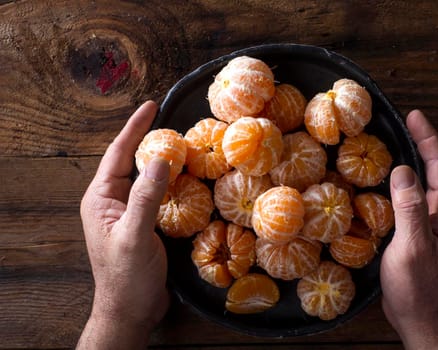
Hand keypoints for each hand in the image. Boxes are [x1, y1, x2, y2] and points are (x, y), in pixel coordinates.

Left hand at [77, 101, 169, 348]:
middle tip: (174, 125)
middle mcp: (112, 201)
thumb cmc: (126, 277)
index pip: (117, 153)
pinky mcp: (143, 224)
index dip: (135, 128)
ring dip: (163, 162)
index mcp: (101, 198)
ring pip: (146, 178)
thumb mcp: (134, 235)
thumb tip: (160, 159)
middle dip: (150, 141)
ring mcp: (128, 212)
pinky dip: (172, 183)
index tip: (151, 106)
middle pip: (131, 161)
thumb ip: (146, 197)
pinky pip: (157, 195)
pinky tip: (186, 179)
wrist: (130, 310)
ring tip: (184, 146)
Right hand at [380, 110, 437, 348]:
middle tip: (402, 123)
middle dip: (421, 144)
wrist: (423, 319)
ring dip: (412, 162)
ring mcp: (437, 223)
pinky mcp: (423, 232)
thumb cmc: (419, 287)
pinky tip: (387, 181)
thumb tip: (403, 170)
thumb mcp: (413, 246)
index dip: (428, 138)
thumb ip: (410, 208)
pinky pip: (413, 199)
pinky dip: (402, 184)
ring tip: (394, 144)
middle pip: (435, 170)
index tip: (414, 116)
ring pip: (424, 184)